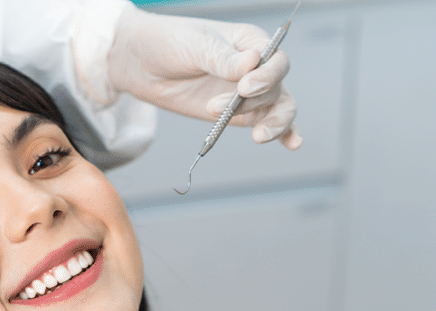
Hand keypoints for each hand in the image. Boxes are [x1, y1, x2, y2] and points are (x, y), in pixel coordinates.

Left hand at [108, 6, 300, 148]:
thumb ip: (222, 58)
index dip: (266, 76)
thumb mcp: (195, 45)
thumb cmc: (170, 43)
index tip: (244, 87)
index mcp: (250, 42)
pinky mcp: (239, 114)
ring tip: (258, 136)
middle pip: (276, 88)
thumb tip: (252, 63)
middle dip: (252, 102)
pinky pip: (268, 122)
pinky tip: (292, 144)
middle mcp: (256, 68)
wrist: (143, 64)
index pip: (275, 60)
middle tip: (220, 108)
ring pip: (279, 108)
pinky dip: (284, 133)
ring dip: (274, 124)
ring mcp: (249, 93)